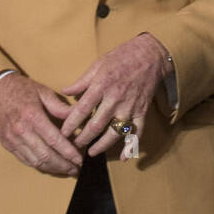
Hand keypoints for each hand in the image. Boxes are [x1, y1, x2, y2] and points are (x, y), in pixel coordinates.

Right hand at [0, 74, 82, 176]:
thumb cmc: (22, 89)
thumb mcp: (44, 92)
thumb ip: (60, 107)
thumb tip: (78, 117)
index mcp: (32, 116)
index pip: (54, 140)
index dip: (68, 152)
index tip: (79, 159)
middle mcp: (21, 131)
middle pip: (45, 156)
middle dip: (63, 165)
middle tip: (76, 169)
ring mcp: (12, 140)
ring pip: (36, 162)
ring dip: (53, 169)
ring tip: (66, 169)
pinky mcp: (8, 145)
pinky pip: (26, 160)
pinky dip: (40, 166)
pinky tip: (51, 166)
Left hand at [61, 34, 171, 158]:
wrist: (150, 55)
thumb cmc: (121, 57)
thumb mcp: (98, 64)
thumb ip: (81, 81)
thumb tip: (65, 92)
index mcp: (101, 85)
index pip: (81, 109)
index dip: (71, 124)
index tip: (63, 133)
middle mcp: (115, 99)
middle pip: (96, 125)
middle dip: (83, 138)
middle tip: (74, 145)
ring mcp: (130, 107)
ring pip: (114, 133)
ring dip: (102, 145)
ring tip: (92, 152)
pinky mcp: (142, 111)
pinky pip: (137, 133)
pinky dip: (130, 147)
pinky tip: (123, 158)